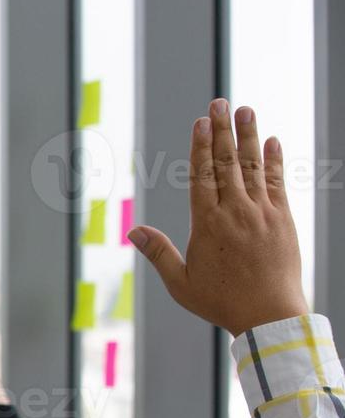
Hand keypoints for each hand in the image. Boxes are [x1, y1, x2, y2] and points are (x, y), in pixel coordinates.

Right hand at [130, 100, 306, 335]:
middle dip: (223, 130)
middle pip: (226, 163)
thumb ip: (159, 252)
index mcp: (207, 224)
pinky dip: (275, 160)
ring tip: (246, 110)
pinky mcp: (282, 219)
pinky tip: (272, 141)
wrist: (269, 315)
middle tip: (221, 102)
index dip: (201, 146)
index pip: (202, 176)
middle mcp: (235, 212)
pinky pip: (278, 182)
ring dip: (249, 136)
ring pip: (254, 166)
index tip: (201, 122)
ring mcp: (262, 213)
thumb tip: (133, 230)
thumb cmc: (220, 302)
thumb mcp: (181, 283)